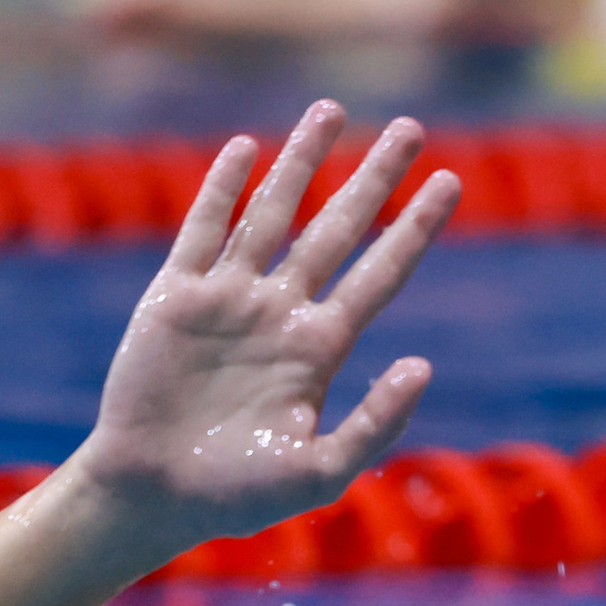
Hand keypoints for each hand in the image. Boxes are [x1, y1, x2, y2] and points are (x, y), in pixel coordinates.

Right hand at [73, 100, 460, 557]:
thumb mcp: (321, 472)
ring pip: (275, 212)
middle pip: (339, 226)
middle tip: (412, 127)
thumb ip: (376, 424)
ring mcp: (230, 298)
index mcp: (321, 348)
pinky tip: (247, 148)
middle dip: (375, 176)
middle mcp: (282, 312)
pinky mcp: (176, 296)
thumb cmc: (237, 495)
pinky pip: (205, 228)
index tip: (452, 181)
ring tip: (331, 110)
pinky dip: (224, 187)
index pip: (381, 271)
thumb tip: (423, 365)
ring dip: (302, 161)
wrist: (153, 494)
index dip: (416, 226)